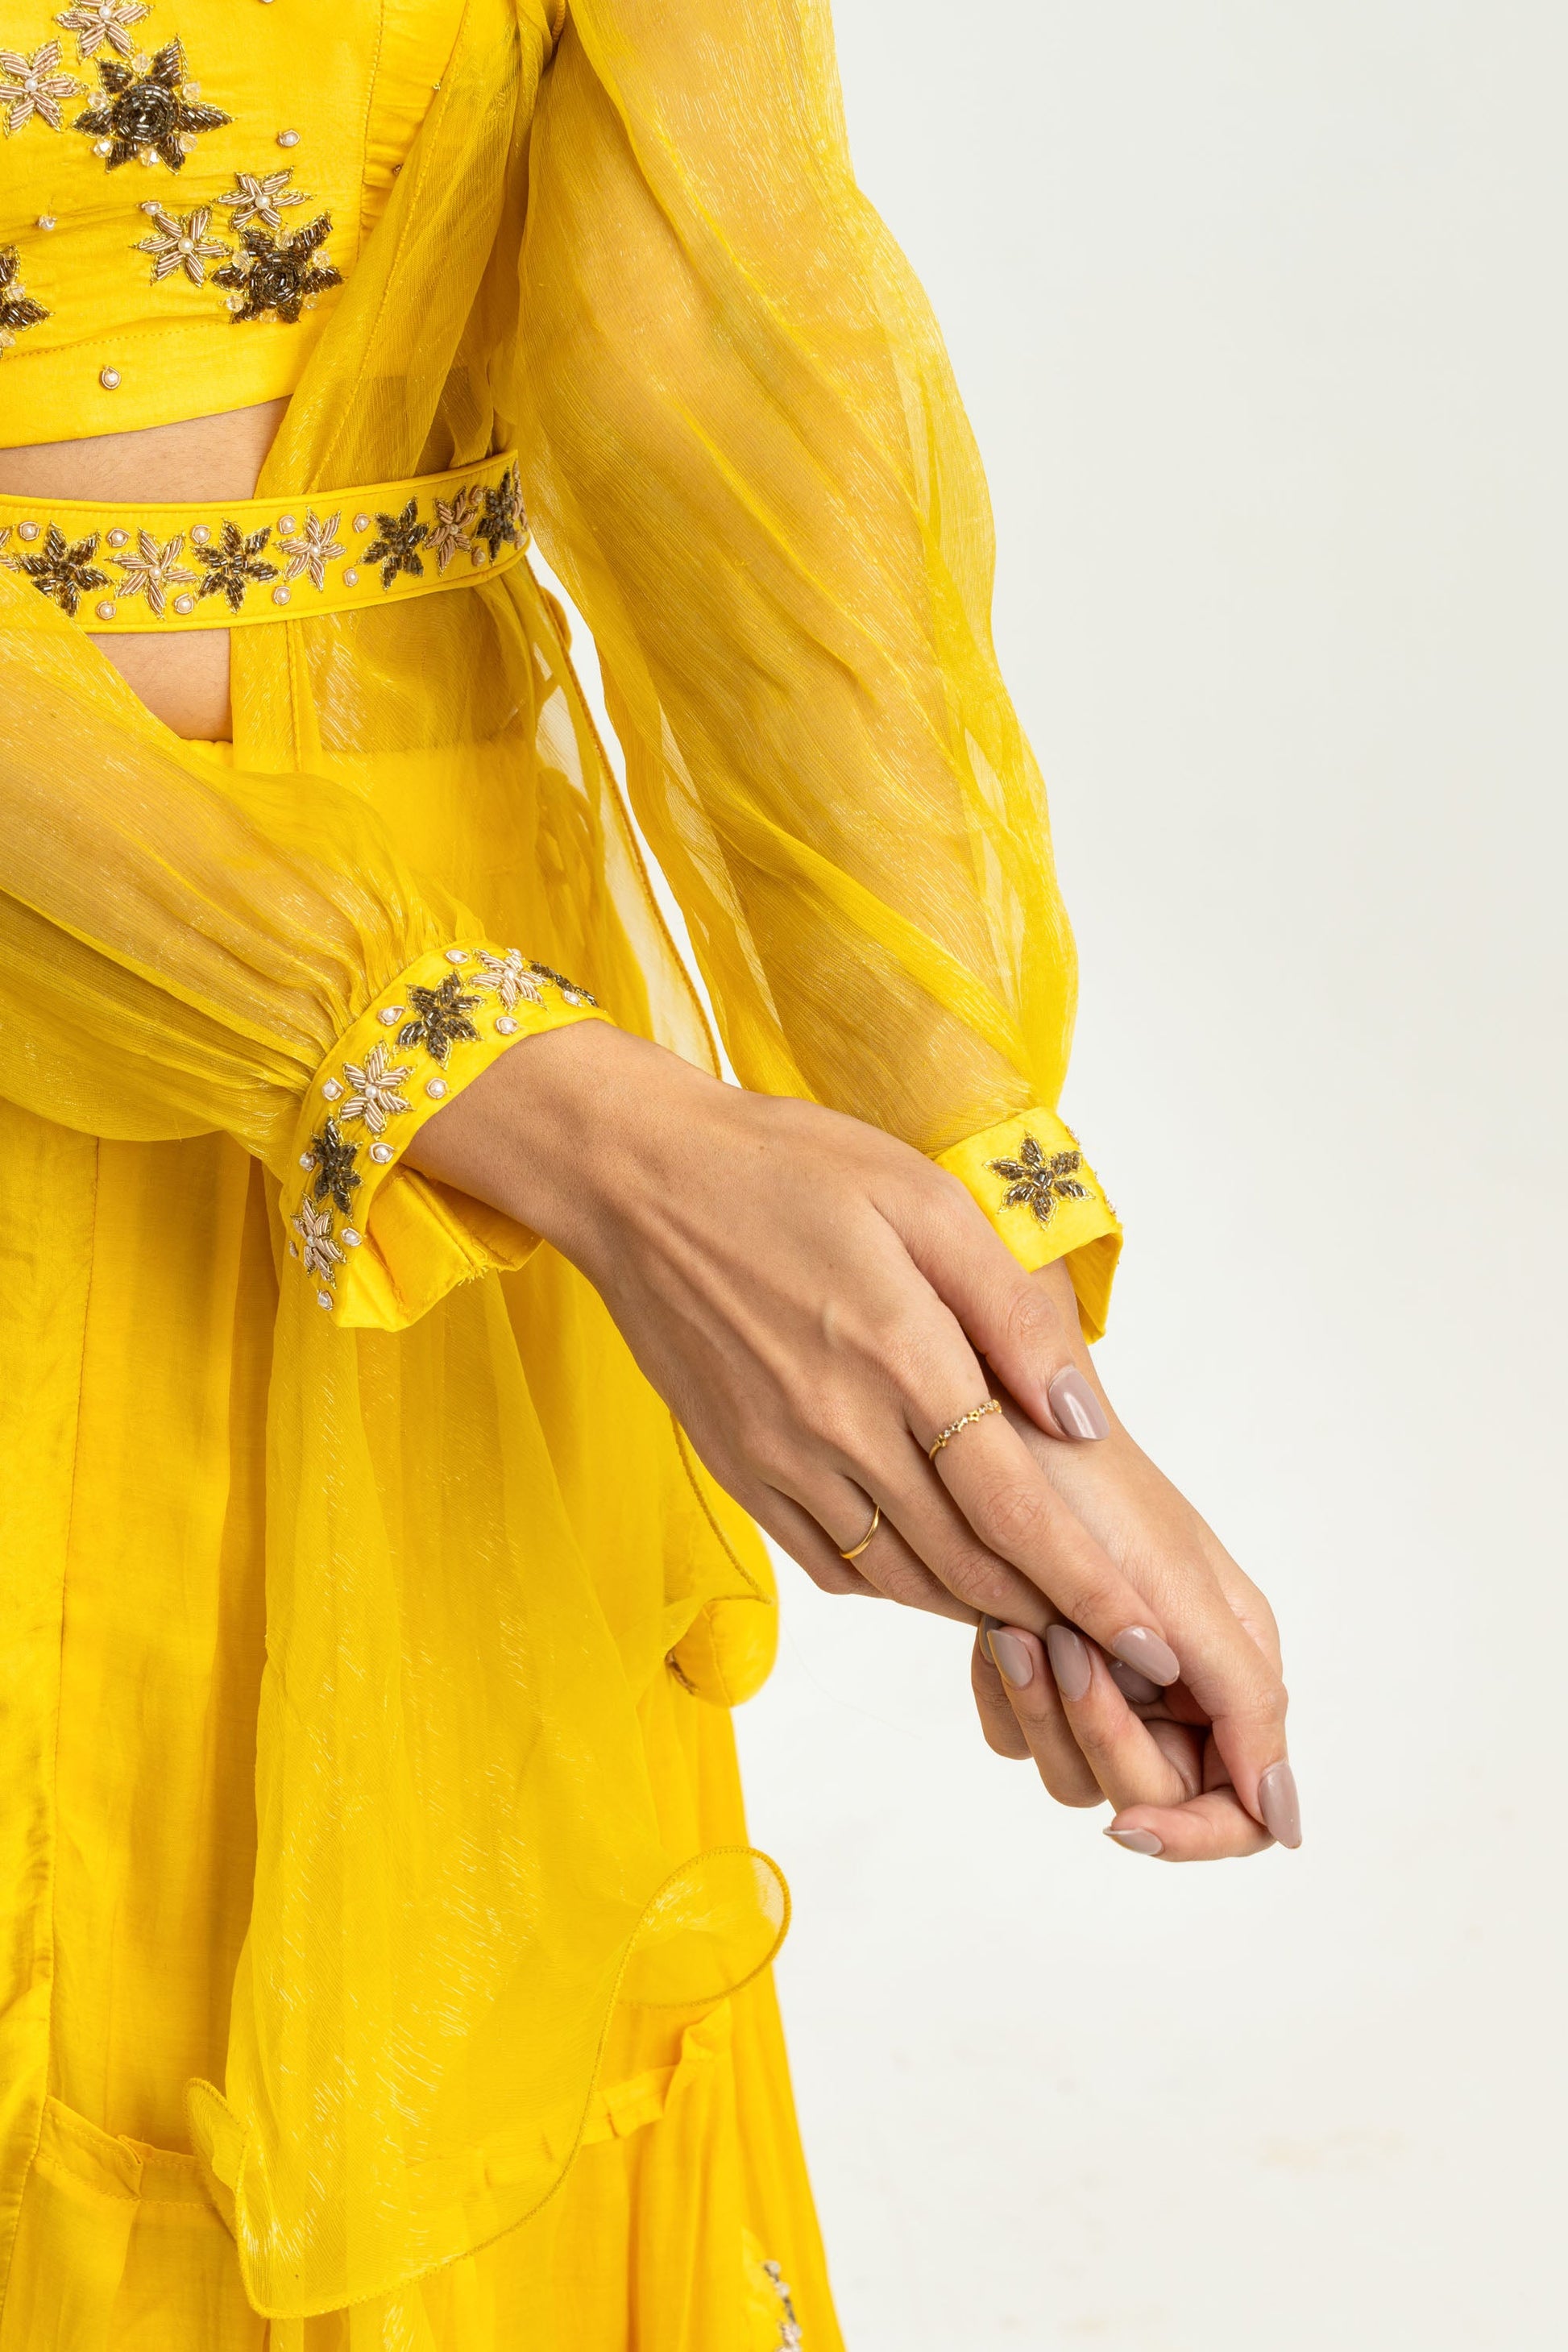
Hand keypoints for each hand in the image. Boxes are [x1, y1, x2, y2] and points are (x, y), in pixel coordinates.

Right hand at [409, 1024, 1288, 1841]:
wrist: (637, 1181)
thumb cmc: (788, 1170)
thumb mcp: (923, 1199)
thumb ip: (1010, 1310)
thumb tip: (1079, 1417)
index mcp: (899, 1352)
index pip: (1014, 1506)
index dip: (1088, 1585)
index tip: (1148, 1642)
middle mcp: (838, 1425)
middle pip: (966, 1561)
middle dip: (1053, 1615)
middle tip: (1117, 1646)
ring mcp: (781, 1458)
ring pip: (902, 1575)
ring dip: (979, 1605)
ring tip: (1044, 1615)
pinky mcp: (740, 1470)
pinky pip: (832, 1561)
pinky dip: (898, 1583)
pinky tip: (935, 1569)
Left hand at [970, 1265, 1297, 1860]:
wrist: (991, 1418)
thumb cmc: (1092, 1487)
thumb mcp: (1177, 1594)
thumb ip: (1244, 1705)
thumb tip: (1287, 1824)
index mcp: (1232, 1664)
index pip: (1240, 1809)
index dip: (1192, 1833)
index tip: (1131, 1822)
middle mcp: (1179, 1682)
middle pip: (1149, 1796)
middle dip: (1097, 1735)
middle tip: (1062, 1647)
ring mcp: (1108, 1676)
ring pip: (1074, 1772)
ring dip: (1043, 1708)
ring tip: (1020, 1625)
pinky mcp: (1040, 1664)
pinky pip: (1017, 1734)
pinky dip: (1004, 1692)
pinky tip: (993, 1628)